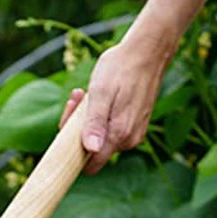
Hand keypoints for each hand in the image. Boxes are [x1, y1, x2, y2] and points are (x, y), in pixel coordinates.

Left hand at [59, 34, 169, 174]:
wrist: (148, 51)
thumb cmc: (121, 68)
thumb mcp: (100, 93)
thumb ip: (95, 123)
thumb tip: (91, 150)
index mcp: (119, 135)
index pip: (90, 165)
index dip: (73, 152)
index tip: (69, 124)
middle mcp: (129, 140)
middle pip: (93, 151)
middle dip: (78, 129)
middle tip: (76, 99)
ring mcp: (133, 134)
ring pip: (100, 138)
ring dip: (88, 120)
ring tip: (86, 93)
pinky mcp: (135, 126)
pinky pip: (110, 129)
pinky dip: (100, 116)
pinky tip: (98, 96)